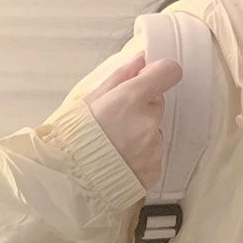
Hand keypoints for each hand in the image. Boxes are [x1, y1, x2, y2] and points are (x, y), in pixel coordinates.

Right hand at [83, 52, 183, 188]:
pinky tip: (121, 160)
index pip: (168, 73)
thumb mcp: (90, 99)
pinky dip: (141, 157)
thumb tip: (141, 60)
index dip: (158, 76)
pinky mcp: (155, 169)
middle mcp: (148, 122)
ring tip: (115, 146)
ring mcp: (154, 148)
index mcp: (132, 98)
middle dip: (141, 109)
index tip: (147, 81)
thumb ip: (120, 77)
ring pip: (154, 132)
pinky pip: (153, 156)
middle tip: (116, 122)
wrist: (74, 182)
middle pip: (157, 105)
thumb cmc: (76, 137)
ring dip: (141, 135)